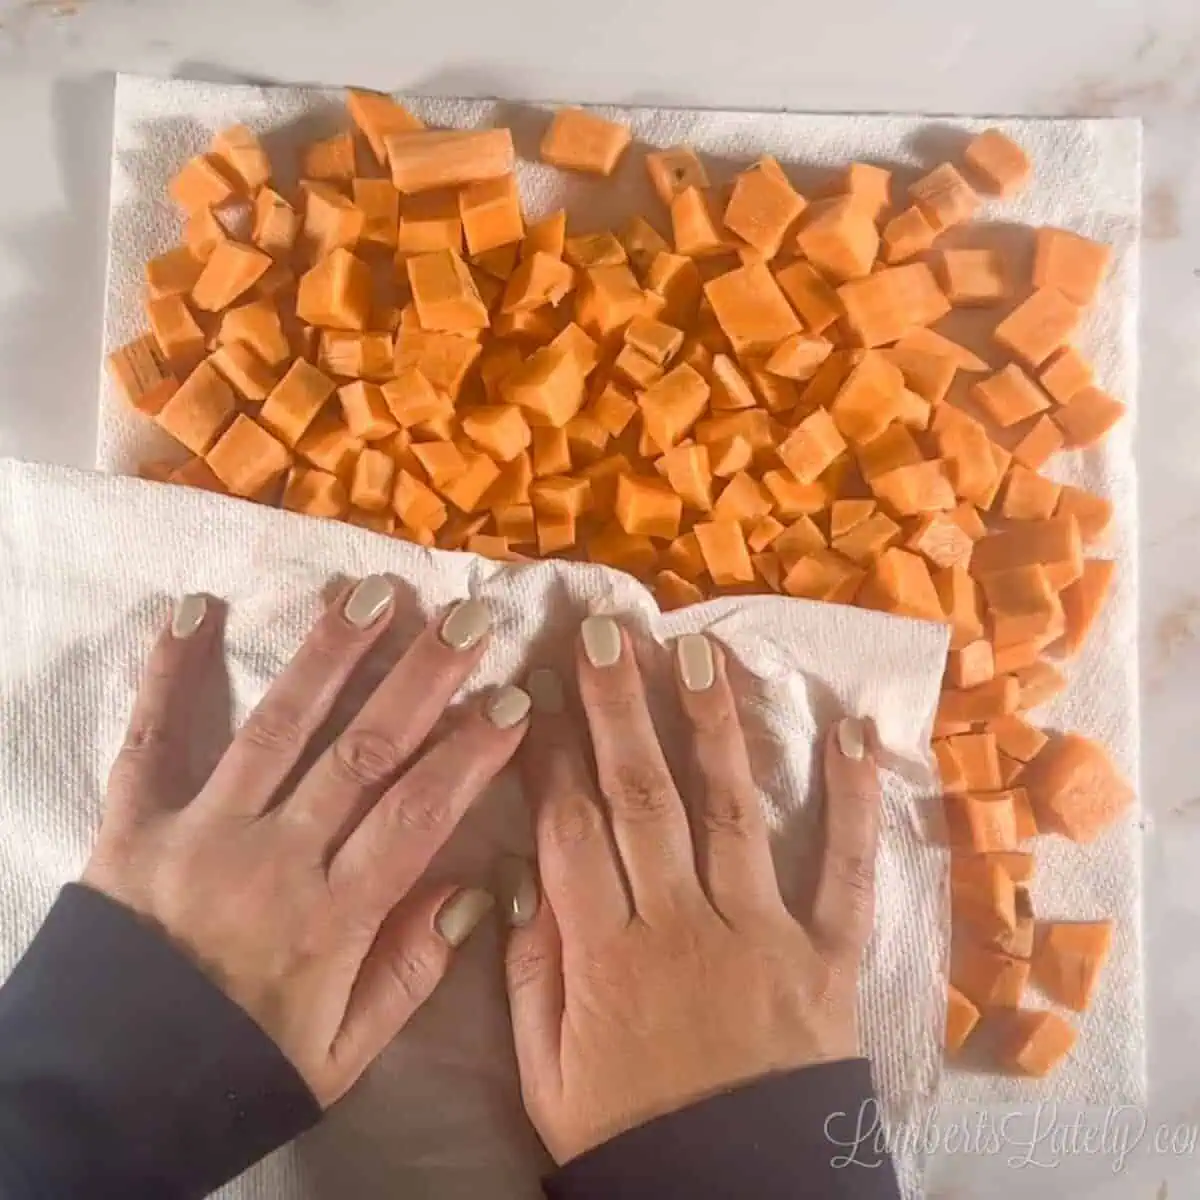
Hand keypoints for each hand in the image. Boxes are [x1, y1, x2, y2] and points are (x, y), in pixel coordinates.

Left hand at [82, 578, 528, 1106]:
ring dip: (330, 653)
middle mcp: (273, 860)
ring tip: (373, 590)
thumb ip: (409, 971)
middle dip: (422, 678)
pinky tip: (193, 607)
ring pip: (278, 728)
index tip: (513, 698)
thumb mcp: (341, 1053)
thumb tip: (474, 887)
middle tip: (467, 618)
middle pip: (363, 751)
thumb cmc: (241, 1066)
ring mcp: (199, 833)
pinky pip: (150, 739)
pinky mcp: (133, 826)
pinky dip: (169, 672)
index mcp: (332, 917)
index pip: (419, 813)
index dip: (472, 752)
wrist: (108, 1096)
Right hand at [503, 617, 880, 1163]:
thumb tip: (516, 876)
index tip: (545, 686)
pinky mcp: (831, 956)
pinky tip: (854, 734)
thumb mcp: (547, 1075)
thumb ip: (529, 972)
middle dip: (620, 706)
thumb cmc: (631, 1133)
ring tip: (698, 652)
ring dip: (713, 725)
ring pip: (731, 811)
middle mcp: (683, 926)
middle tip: (609, 631)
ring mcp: (763, 934)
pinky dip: (853, 801)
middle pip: (642, 796)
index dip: (554, 752)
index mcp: (606, 955)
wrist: (738, 1199)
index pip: (571, 829)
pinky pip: (846, 870)